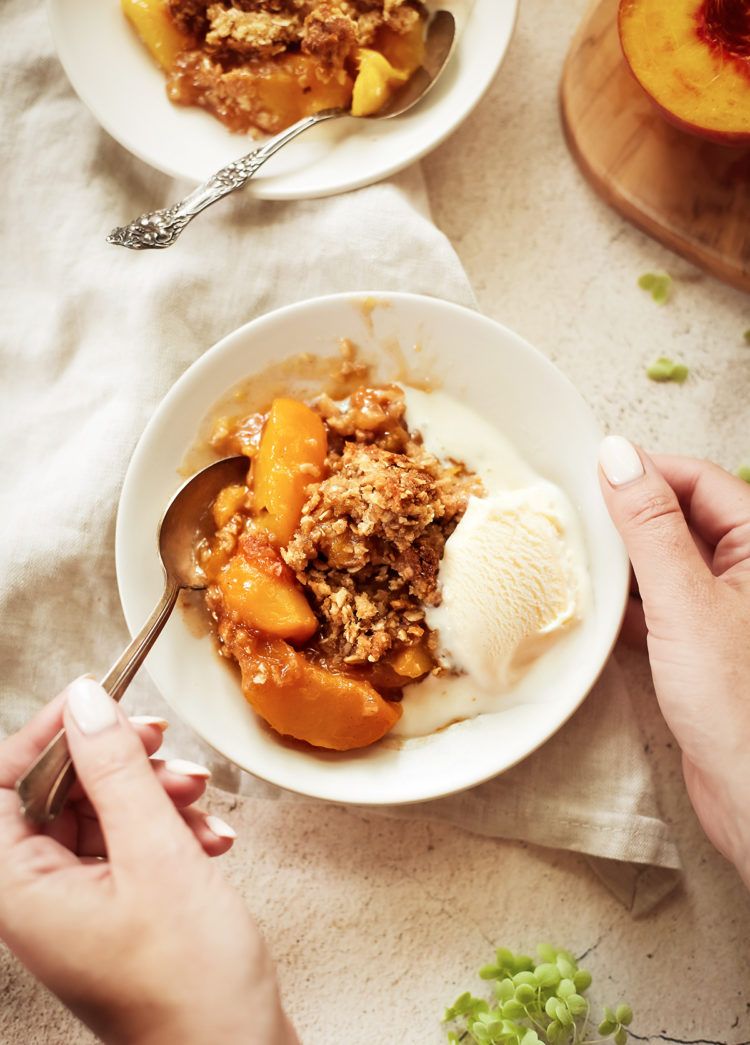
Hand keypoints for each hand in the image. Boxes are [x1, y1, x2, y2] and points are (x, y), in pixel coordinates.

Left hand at [0, 677, 298, 1044]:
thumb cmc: (190, 985)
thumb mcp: (156, 855)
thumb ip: (115, 771)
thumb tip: (85, 703)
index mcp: (18, 888)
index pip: (5, 783)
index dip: (48, 733)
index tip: (96, 699)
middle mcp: (37, 895)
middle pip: (60, 791)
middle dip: (118, 764)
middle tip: (160, 745)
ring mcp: (76, 903)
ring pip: (102, 812)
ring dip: (154, 795)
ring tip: (199, 799)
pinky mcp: (114, 909)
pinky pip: (130, 842)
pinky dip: (170, 829)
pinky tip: (210, 839)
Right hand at [598, 437, 749, 886]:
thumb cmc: (740, 704)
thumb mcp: (686, 602)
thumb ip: (650, 527)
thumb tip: (617, 457)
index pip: (701, 481)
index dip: (647, 470)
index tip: (592, 470)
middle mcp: (747, 574)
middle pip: (682, 518)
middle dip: (629, 514)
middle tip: (574, 512)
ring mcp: (724, 612)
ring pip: (666, 564)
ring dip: (623, 560)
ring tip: (574, 554)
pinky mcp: (702, 650)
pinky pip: (658, 607)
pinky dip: (626, 604)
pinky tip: (593, 607)